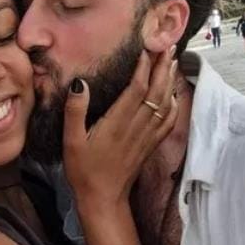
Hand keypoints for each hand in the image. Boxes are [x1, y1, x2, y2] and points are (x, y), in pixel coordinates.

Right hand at [63, 46, 177, 210]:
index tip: (146, 48)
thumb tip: (80, 83)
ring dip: (170, 80)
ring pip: (164, 103)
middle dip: (162, 67)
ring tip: (172, 61)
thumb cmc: (83, 169)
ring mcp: (146, 136)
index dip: (143, 67)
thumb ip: (75, 111)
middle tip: (167, 45)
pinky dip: (174, 105)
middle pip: (156, 91)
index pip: (137, 89)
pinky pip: (168, 121)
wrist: (103, 199)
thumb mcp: (70, 140)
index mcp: (117, 123)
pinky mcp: (150, 145)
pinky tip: (174, 94)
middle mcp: (136, 127)